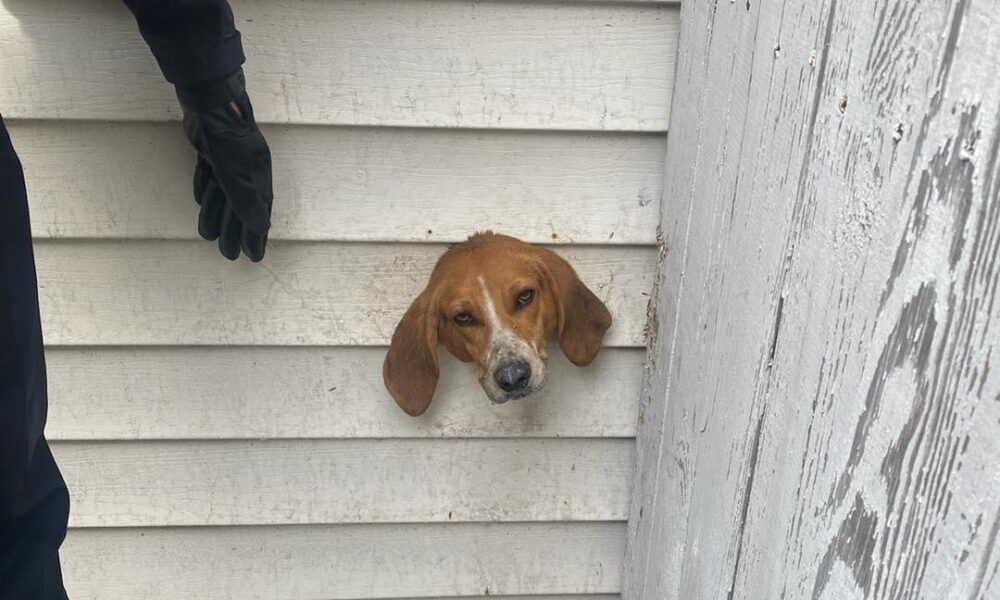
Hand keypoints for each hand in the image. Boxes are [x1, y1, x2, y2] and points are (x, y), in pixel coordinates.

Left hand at [177, 70, 272, 260]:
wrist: (210, 102)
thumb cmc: (228, 138)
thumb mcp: (237, 173)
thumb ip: (246, 200)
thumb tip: (261, 228)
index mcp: (258, 177)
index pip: (259, 214)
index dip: (256, 236)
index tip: (253, 256)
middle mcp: (247, 171)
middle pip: (240, 208)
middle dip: (235, 232)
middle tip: (228, 254)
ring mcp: (228, 161)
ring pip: (223, 195)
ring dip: (216, 216)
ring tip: (208, 236)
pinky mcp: (211, 152)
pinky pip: (210, 178)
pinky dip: (205, 192)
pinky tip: (199, 202)